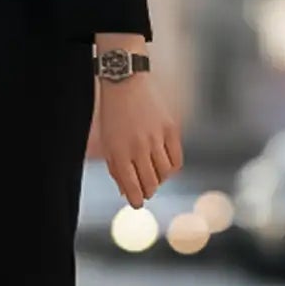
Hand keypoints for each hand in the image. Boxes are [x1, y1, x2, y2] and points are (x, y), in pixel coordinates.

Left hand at [95, 72, 182, 209]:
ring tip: (153, 174)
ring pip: (165, 174)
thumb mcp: (108, 141)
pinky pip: (176, 159)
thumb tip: (127, 192)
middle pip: (151, 183)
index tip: (138, 203)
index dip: (136, 200)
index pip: (132, 186)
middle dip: (147, 191)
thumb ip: (116, 167)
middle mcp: (138, 147)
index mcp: (119, 151)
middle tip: (146, 190)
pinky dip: (171, 168)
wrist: (125, 82)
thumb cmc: (113, 114)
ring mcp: (156, 138)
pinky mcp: (171, 129)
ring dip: (159, 180)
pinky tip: (165, 165)